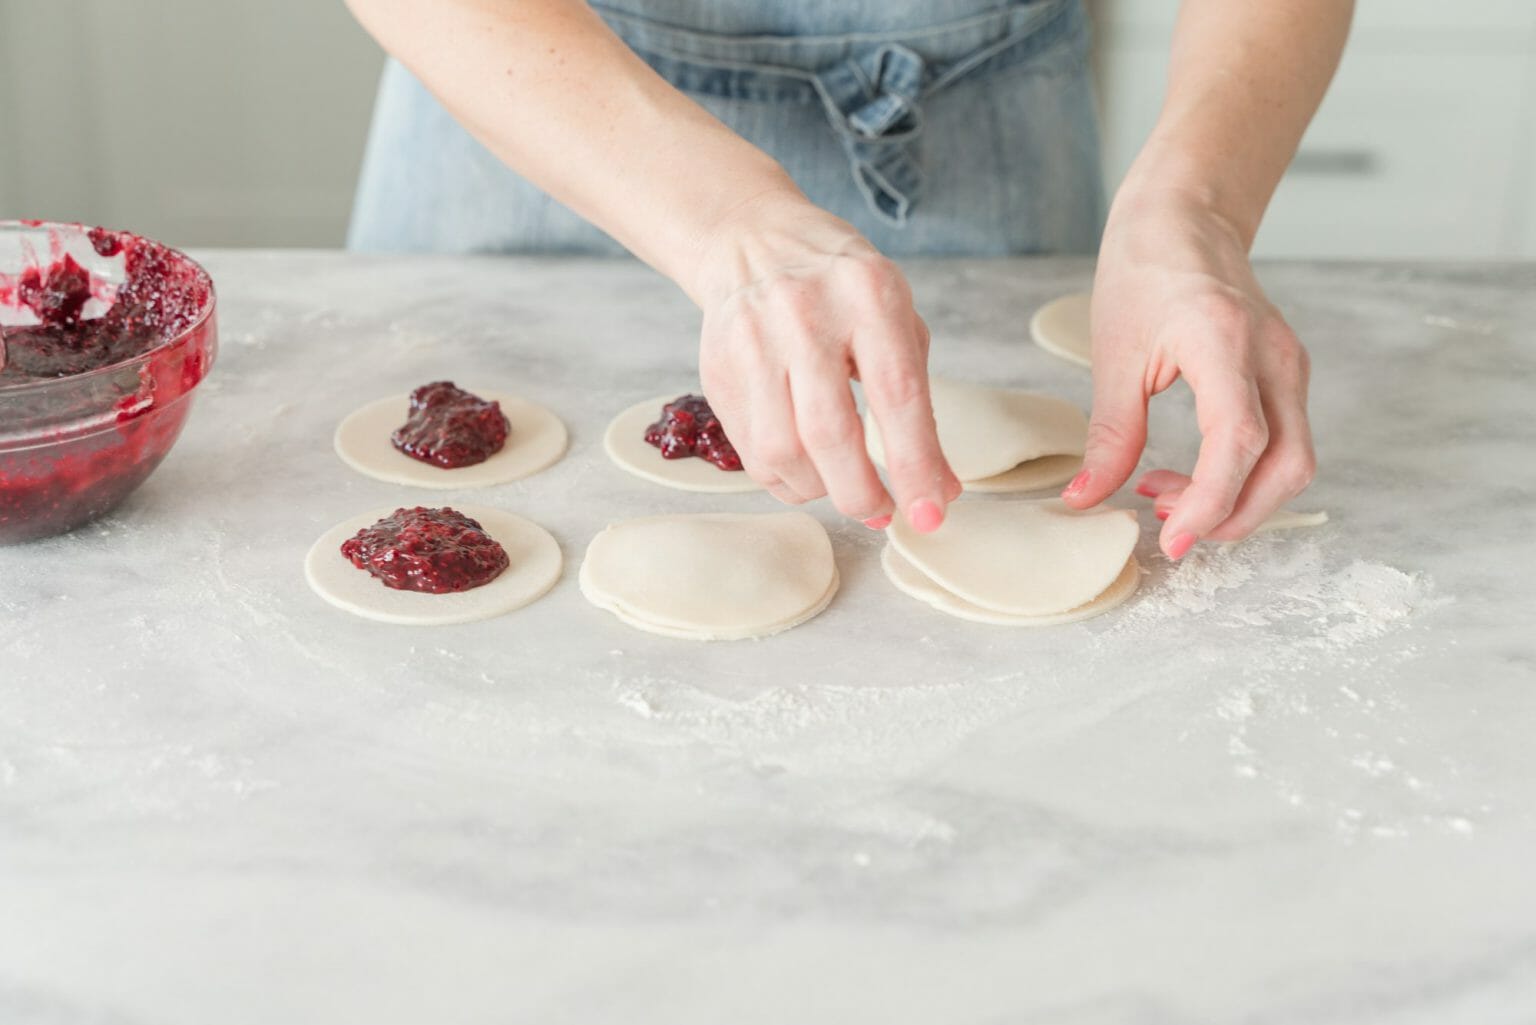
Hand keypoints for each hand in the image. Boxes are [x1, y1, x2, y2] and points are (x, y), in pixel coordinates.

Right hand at [687, 189, 960, 531]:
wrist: (754, 241)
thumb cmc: (842, 288)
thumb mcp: (897, 323)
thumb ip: (920, 404)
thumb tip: (939, 489)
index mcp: (868, 295)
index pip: (896, 395)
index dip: (915, 465)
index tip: (930, 514)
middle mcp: (804, 316)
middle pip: (830, 434)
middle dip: (861, 493)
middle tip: (880, 513)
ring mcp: (752, 343)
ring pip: (782, 452)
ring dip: (820, 490)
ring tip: (841, 485)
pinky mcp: (717, 370)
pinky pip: (751, 452)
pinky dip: (785, 479)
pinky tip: (806, 470)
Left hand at [1061, 187, 1315, 557]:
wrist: (1185, 217)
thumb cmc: (1145, 269)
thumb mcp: (1113, 354)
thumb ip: (1109, 435)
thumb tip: (1085, 499)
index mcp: (1225, 341)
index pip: (1240, 442)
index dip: (1211, 502)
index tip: (1174, 540)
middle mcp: (1274, 356)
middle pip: (1286, 467)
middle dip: (1232, 515)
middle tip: (1166, 525)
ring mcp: (1289, 366)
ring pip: (1293, 462)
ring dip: (1237, 499)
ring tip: (1165, 496)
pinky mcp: (1287, 375)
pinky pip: (1283, 443)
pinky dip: (1242, 475)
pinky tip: (1189, 473)